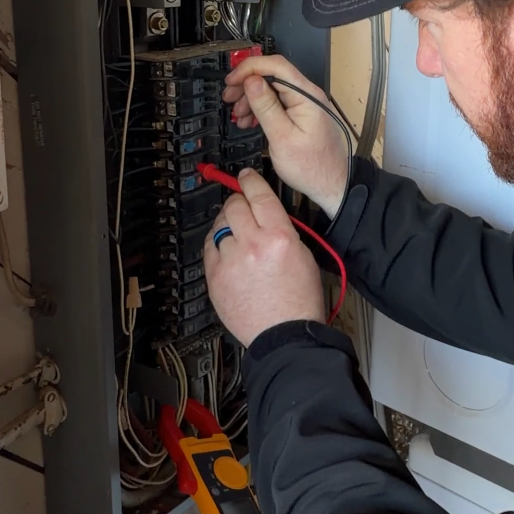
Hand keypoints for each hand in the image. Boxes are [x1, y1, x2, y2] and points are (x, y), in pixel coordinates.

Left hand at [203, 169, 324, 346]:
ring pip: (219, 226)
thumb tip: (265, 214)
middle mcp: (252, 245)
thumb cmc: (299, 301)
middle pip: (234, 206)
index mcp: (279, 237)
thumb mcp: (304, 256)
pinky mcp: (215, 277)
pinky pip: (209, 248)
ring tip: (236, 234)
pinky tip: (227, 251)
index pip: (259, 196)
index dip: (250, 182)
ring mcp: (230, 262)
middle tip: (240, 205)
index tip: (246, 177)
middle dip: (237, 202)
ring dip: (227, 225)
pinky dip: (216, 244)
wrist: (283, 336)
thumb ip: (283, 231)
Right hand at [222, 54, 348, 218]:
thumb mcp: (282, 137)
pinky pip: (277, 103)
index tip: (231, 80)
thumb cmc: (311, 167)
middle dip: (247, 84)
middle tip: (229, 98)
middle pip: (272, 75)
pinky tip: (249, 120)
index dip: (249, 68)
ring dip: (251, 98)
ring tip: (238, 114)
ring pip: (272, 89)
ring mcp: (305, 104)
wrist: (331, 185)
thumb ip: (266, 107)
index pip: (275, 66)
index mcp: (306, 96)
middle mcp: (308, 95)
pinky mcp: (301, 114)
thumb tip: (251, 80)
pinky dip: (260, 109)